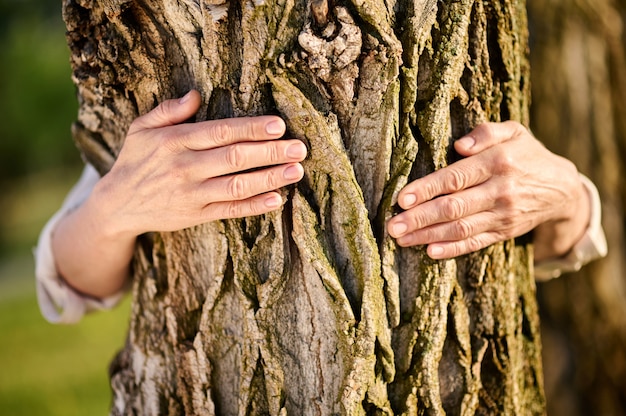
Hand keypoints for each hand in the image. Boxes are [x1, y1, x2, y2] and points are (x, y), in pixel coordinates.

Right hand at [52, 90, 306, 298]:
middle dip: (271, 153)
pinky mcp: (196, 215)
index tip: (278, 125)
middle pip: (235, 158)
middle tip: (300, 148)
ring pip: (238, 185)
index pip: (220, 132)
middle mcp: (185, 168)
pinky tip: (277, 199)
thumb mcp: (141, 129)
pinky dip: (254, 206)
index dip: (251, 129)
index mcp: (174, 141)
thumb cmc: (135, 161)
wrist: (117, 205)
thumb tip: (196, 95)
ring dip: (270, 178)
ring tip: (297, 171)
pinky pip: (230, 210)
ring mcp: (192, 194)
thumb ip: (168, 111)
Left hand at [386, 121, 589, 259]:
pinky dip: (453, 249)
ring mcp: (502, 215)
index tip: (402, 199)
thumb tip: (460, 145)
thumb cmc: (527, 154)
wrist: (562, 189)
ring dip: (428, 236)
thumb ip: (487, 132)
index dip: (427, 189)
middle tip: (392, 226)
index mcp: (497, 162)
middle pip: (453, 207)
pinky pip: (475, 243)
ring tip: (400, 240)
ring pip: (460, 229)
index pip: (455, 178)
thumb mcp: (514, 131)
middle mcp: (500, 191)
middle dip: (419, 218)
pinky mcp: (503, 232)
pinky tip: (430, 252)